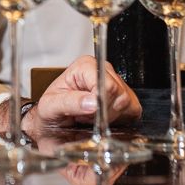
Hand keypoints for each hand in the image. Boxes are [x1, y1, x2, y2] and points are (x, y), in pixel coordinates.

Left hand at [23, 55, 140, 141]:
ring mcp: (115, 82)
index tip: (86, 111)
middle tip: (85, 114)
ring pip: (127, 103)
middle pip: (119, 95)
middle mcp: (103, 70)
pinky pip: (133, 109)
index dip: (99, 104)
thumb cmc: (52, 108)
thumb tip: (92, 102)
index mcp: (85, 65)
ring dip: (109, 116)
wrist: (54, 117)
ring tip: (91, 115)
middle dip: (103, 112)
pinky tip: (102, 116)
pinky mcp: (124, 96)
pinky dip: (119, 118)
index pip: (107, 85)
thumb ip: (70, 102)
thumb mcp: (51, 105)